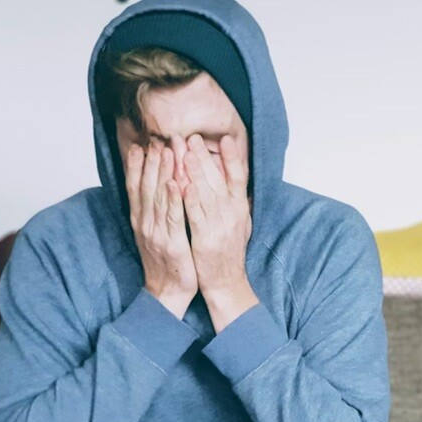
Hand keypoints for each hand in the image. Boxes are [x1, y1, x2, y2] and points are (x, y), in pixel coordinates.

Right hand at [125, 140, 197, 318]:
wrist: (167, 292)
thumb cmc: (166, 261)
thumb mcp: (155, 233)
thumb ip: (154, 211)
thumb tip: (155, 188)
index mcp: (140, 220)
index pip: (136, 187)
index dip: (137, 165)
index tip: (140, 143)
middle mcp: (145, 223)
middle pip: (145, 186)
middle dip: (150, 161)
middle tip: (155, 138)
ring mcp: (156, 233)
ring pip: (158, 197)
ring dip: (162, 172)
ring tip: (166, 150)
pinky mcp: (172, 242)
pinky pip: (172, 217)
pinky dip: (172, 198)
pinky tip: (175, 182)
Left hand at [177, 133, 258, 331]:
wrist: (226, 283)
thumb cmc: (229, 253)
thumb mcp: (240, 224)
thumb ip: (236, 202)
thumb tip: (237, 180)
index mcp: (240, 209)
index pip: (239, 177)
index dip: (233, 157)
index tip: (226, 138)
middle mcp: (233, 214)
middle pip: (219, 180)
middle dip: (204, 156)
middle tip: (192, 137)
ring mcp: (220, 226)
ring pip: (206, 193)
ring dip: (194, 171)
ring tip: (183, 150)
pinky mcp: (205, 238)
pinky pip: (195, 215)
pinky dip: (189, 198)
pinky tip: (180, 183)